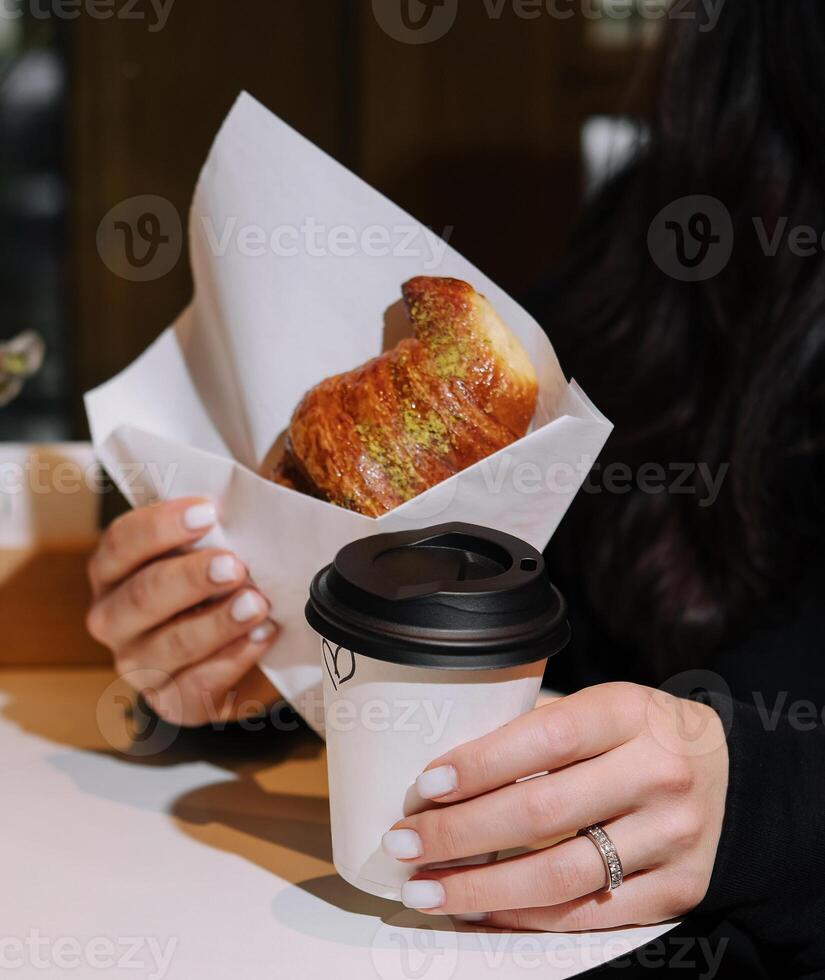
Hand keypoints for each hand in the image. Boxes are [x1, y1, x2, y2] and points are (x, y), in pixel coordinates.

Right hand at [87, 498, 279, 726]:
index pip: (122, 543)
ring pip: (170, 645)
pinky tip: (262, 636)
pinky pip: (197, 686)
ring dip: (218, 622)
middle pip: (142, 595)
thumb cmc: (226, 582)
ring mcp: (140, 666)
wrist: (250, 641)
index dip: (161, 526)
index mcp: (114, 572)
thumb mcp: (216, 548)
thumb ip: (219, 529)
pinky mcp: (173, 702)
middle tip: (235, 565)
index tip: (208, 512)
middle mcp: (115, 620)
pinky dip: (234, 659)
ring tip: (257, 604)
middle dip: (192, 578)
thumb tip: (249, 506)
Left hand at [381, 682, 728, 929]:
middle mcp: (654, 773)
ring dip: (481, 888)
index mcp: (628, 714)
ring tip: (426, 888)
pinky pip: (589, 913)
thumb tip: (453, 771)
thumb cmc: (645, 735)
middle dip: (458, 833)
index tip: (424, 787)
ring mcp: (670, 836)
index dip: (477, 765)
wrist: (733, 776)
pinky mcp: (678, 888)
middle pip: (540, 812)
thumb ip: (542, 730)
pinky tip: (483, 909)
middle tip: (405, 843)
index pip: (542, 740)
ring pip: (559, 874)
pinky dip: (526, 916)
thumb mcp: (605, 707)